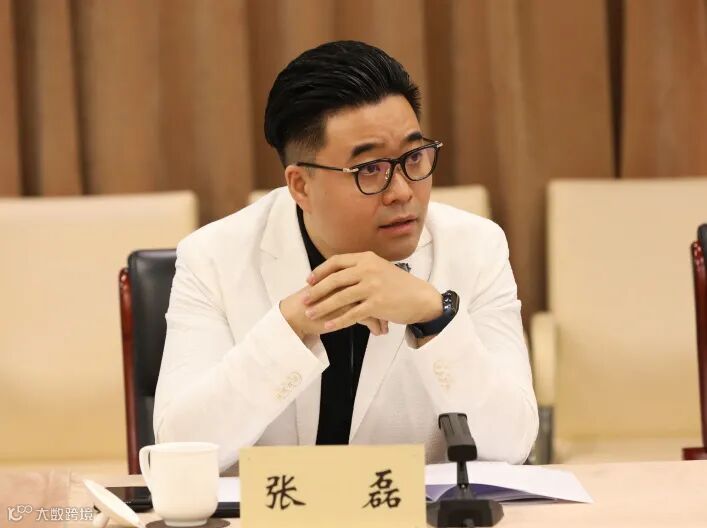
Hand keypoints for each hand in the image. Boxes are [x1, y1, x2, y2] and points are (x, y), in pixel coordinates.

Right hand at [280, 285, 388, 338]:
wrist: (296, 313)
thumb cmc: (313, 301)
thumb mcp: (332, 288)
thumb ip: (346, 284)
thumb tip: (364, 286)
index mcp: (346, 271)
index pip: (371, 277)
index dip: (380, 289)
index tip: (387, 298)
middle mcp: (349, 280)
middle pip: (377, 290)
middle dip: (386, 304)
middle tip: (391, 313)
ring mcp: (349, 295)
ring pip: (375, 304)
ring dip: (383, 317)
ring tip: (385, 326)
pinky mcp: (346, 311)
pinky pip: (368, 318)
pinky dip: (375, 326)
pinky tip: (378, 332)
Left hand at [303, 251, 442, 331]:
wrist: (421, 298)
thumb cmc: (399, 285)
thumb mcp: (380, 268)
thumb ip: (361, 268)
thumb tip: (338, 274)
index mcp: (367, 258)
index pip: (337, 262)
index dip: (320, 271)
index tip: (309, 281)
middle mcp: (368, 269)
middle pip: (334, 279)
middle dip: (316, 291)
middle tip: (304, 299)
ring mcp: (373, 286)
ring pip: (340, 297)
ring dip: (322, 307)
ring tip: (310, 314)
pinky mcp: (377, 304)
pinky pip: (352, 314)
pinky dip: (338, 321)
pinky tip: (328, 325)